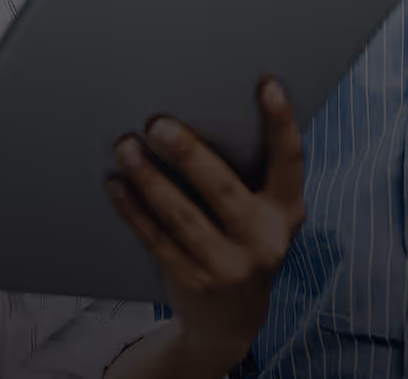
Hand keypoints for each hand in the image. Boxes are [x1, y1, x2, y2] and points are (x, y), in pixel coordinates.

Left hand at [106, 79, 305, 373]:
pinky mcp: (192, 281)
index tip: (267, 84)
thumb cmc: (244, 243)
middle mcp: (263, 241)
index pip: (290, 161)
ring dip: (149, 179)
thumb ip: (250, 176)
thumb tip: (198, 116)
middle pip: (224, 190)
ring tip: (125, 146)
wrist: (231, 323)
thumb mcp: (264, 215)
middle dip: (190, 155)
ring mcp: (227, 267)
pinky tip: (116, 184)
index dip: (282, 122)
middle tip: (158, 123)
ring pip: (181, 216)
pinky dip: (133, 210)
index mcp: (286, 212)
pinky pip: (156, 239)